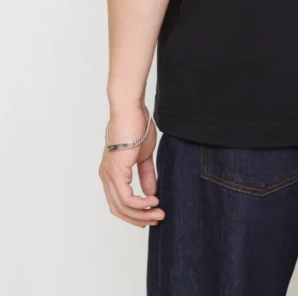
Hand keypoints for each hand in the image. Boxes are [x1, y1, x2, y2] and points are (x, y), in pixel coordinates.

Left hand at [99, 104, 164, 227]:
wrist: (130, 110)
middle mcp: (106, 177)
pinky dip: (141, 204)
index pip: (118, 202)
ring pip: (122, 207)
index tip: (150, 216)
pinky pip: (127, 197)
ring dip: (142, 214)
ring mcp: (109, 175)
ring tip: (159, 212)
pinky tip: (153, 200)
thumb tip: (151, 192)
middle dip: (138, 218)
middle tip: (157, 219)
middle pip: (118, 209)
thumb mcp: (144, 155)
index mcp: (111, 172)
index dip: (133, 213)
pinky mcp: (116, 172)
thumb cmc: (136, 125)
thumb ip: (146, 174)